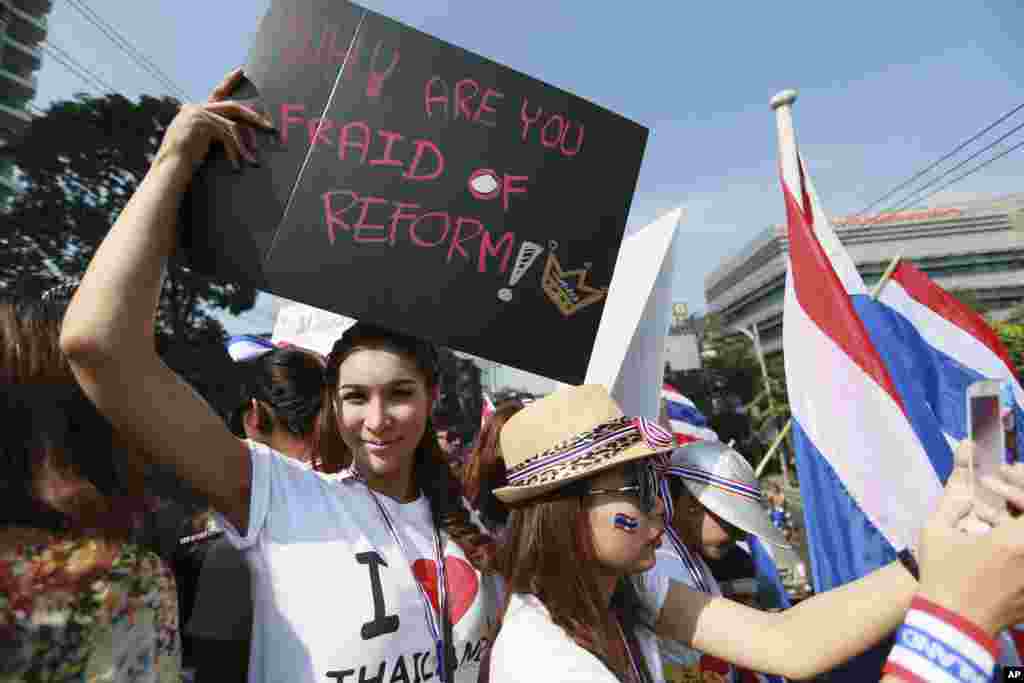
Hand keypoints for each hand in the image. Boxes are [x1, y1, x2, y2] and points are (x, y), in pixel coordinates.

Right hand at [153, 68, 273, 173]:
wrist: (169, 167)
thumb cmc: (184, 160)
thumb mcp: (200, 141)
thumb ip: (213, 131)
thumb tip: (235, 130)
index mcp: (194, 110)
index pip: (217, 93)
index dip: (229, 81)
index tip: (241, 70)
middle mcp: (195, 107)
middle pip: (232, 106)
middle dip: (252, 116)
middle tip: (269, 126)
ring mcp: (198, 113)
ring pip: (232, 125)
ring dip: (245, 144)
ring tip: (254, 160)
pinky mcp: (202, 123)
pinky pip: (227, 136)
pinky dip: (234, 152)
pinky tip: (236, 166)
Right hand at [916, 442, 1023, 635]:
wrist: (952, 624)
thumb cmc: (942, 576)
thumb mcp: (936, 532)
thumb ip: (952, 502)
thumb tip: (966, 486)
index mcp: (1014, 542)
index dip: (1021, 482)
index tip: (1002, 475)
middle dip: (1022, 497)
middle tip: (1005, 489)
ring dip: (1019, 521)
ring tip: (1000, 517)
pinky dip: (1019, 544)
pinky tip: (1001, 539)